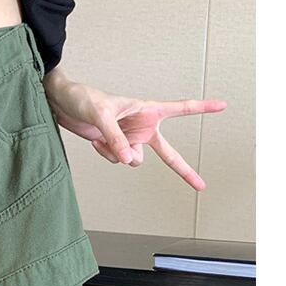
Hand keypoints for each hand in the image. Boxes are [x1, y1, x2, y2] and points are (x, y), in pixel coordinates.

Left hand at [43, 69, 226, 190]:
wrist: (63, 104)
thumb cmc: (84, 99)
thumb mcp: (101, 116)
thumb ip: (116, 138)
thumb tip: (128, 161)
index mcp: (147, 110)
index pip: (180, 108)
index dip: (202, 107)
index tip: (223, 105)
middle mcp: (142, 127)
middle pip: (168, 153)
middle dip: (184, 170)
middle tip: (202, 186)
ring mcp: (129, 139)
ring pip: (135, 161)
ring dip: (120, 154)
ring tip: (104, 137)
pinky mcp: (115, 147)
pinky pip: (117, 160)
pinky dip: (106, 154)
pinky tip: (95, 140)